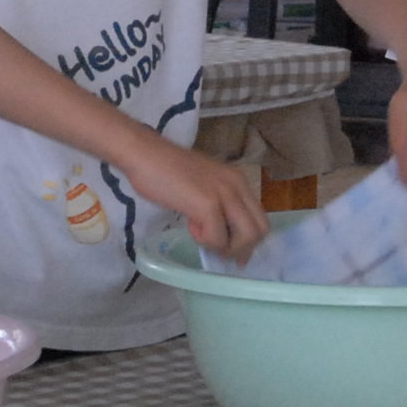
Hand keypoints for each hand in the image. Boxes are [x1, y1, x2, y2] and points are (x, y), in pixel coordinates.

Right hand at [123, 136, 271, 262]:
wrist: (145, 154)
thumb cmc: (165, 169)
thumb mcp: (204, 185)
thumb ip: (218, 204)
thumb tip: (224, 235)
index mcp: (238, 181)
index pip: (261, 218)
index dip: (250, 241)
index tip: (233, 251)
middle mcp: (238, 186)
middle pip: (260, 230)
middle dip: (241, 249)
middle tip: (218, 250)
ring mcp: (225, 194)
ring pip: (246, 238)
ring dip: (224, 247)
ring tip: (201, 236)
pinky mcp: (208, 204)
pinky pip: (217, 238)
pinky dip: (204, 241)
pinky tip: (189, 225)